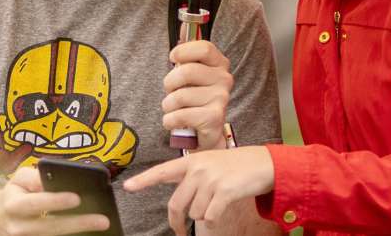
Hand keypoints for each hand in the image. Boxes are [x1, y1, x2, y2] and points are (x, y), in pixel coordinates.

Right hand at [0, 165, 110, 235]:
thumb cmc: (14, 194)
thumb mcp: (18, 179)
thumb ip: (34, 176)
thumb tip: (51, 176)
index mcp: (13, 205)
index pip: (35, 203)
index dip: (55, 201)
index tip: (76, 198)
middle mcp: (18, 227)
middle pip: (51, 227)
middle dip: (78, 223)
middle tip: (102, 220)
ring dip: (78, 234)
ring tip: (100, 227)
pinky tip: (88, 235)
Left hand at [121, 146, 274, 234]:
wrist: (263, 163)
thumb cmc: (235, 166)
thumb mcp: (211, 163)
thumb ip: (192, 176)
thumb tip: (179, 204)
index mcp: (191, 161)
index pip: (162, 171)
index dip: (143, 180)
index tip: (127, 186)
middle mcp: (198, 169)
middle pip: (176, 203)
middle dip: (176, 221)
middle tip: (178, 231)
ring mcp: (210, 180)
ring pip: (195, 213)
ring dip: (204, 215)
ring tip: (216, 202)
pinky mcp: (224, 192)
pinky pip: (210, 217)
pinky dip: (214, 220)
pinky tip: (222, 211)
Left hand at [162, 39, 232, 143]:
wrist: (206, 133)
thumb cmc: (195, 100)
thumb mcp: (192, 75)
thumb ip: (187, 54)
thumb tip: (182, 27)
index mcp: (220, 64)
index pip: (204, 47)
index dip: (183, 51)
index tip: (173, 58)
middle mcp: (224, 79)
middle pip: (186, 71)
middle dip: (169, 83)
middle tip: (170, 92)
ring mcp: (221, 98)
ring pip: (179, 96)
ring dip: (168, 105)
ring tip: (174, 109)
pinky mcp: (214, 118)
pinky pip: (179, 115)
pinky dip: (169, 120)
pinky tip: (174, 121)